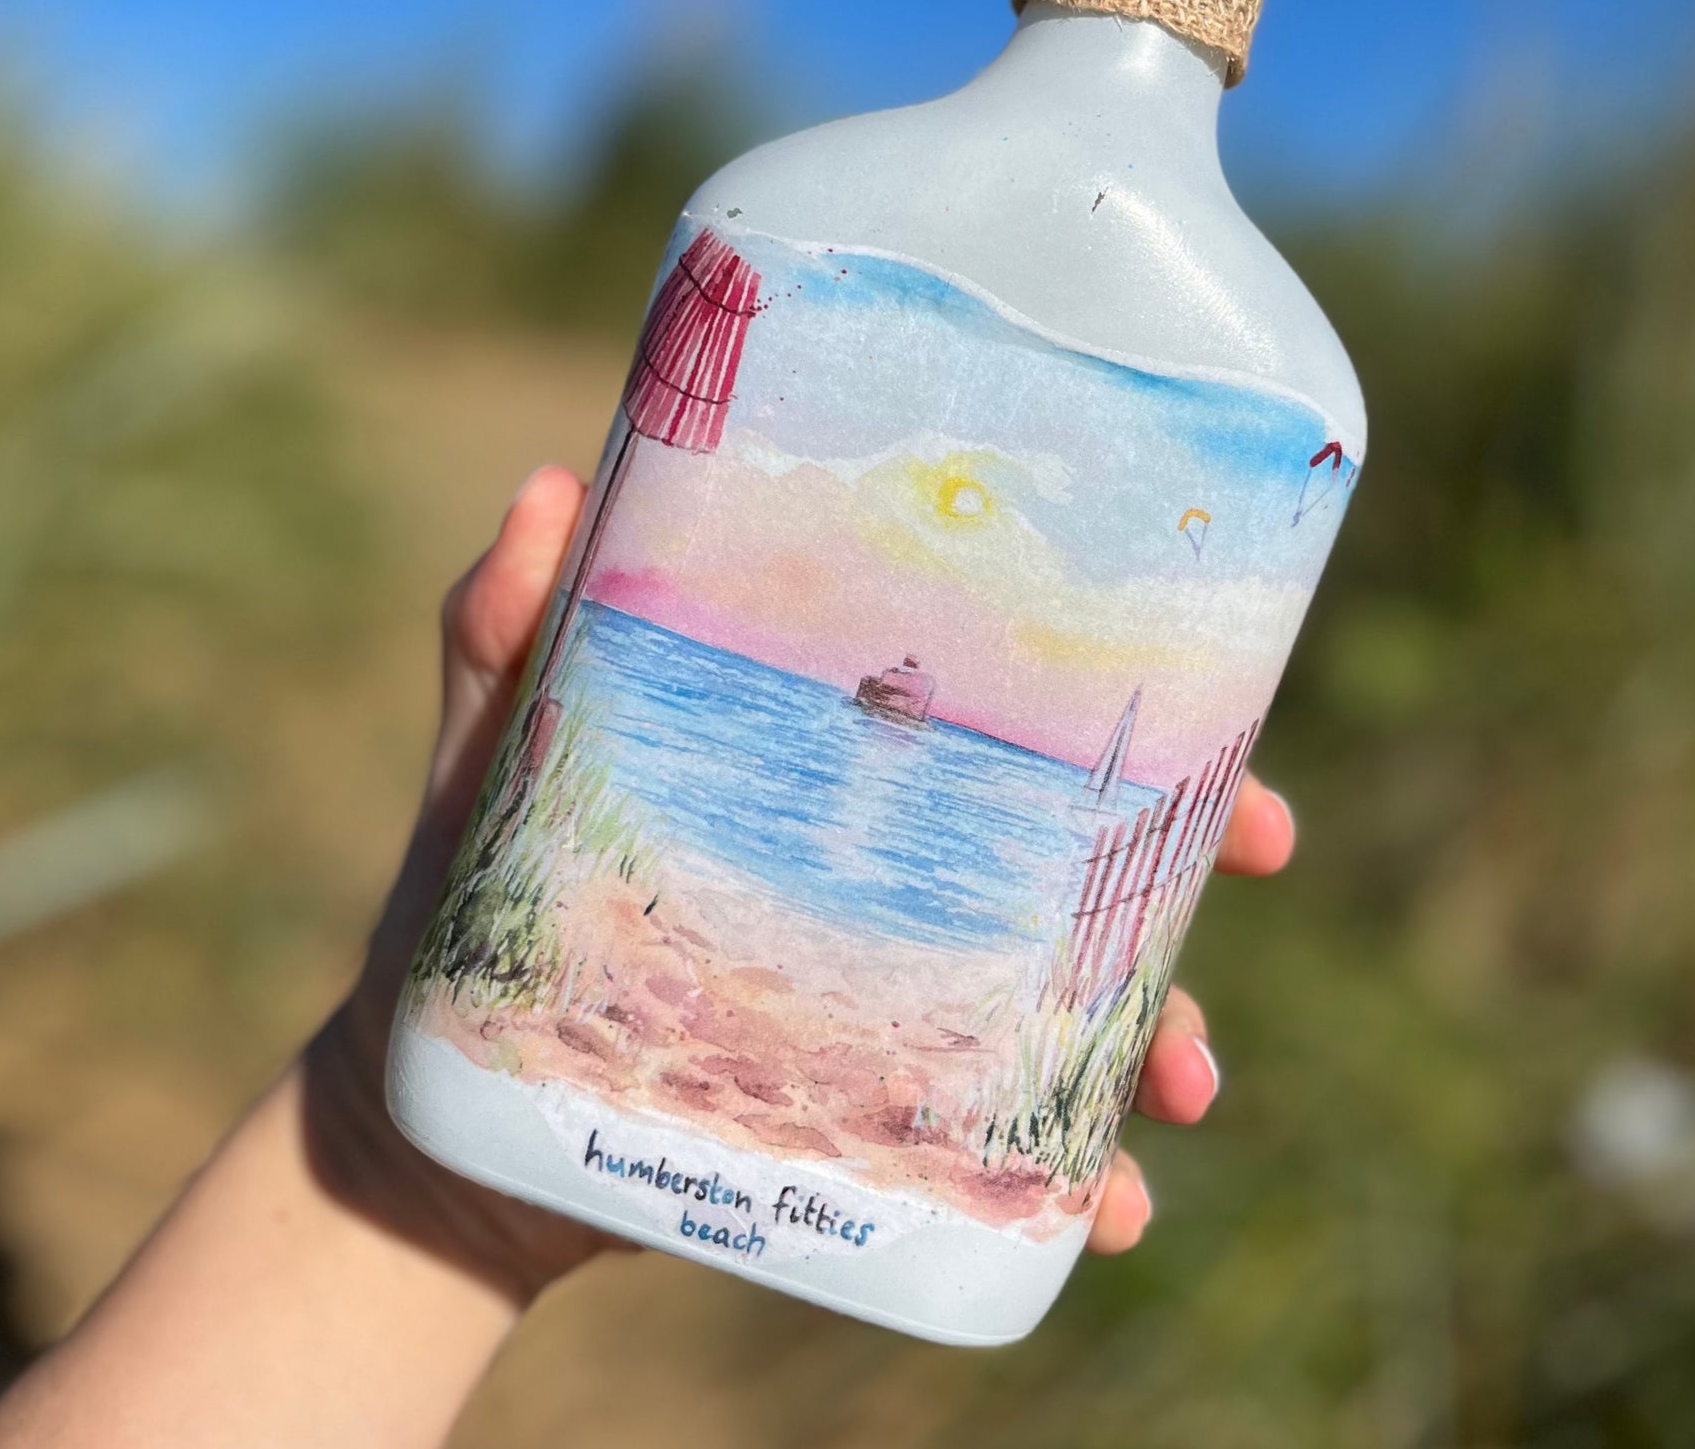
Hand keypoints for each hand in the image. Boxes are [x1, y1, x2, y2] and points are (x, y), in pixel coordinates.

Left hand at [306, 467, 1296, 1297]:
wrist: (435, 1117)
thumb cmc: (467, 899)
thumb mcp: (491, 756)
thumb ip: (501, 635)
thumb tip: (544, 485)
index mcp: (831, 769)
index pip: (997, 714)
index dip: (1123, 704)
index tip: (1226, 716)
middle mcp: (884, 869)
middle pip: (1073, 844)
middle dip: (1185, 856)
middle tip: (1260, 853)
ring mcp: (888, 990)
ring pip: (1064, 997)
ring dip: (1155, 1034)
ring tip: (1182, 1095)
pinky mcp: (870, 1105)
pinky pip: (999, 1138)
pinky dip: (1071, 1171)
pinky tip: (1113, 1209)